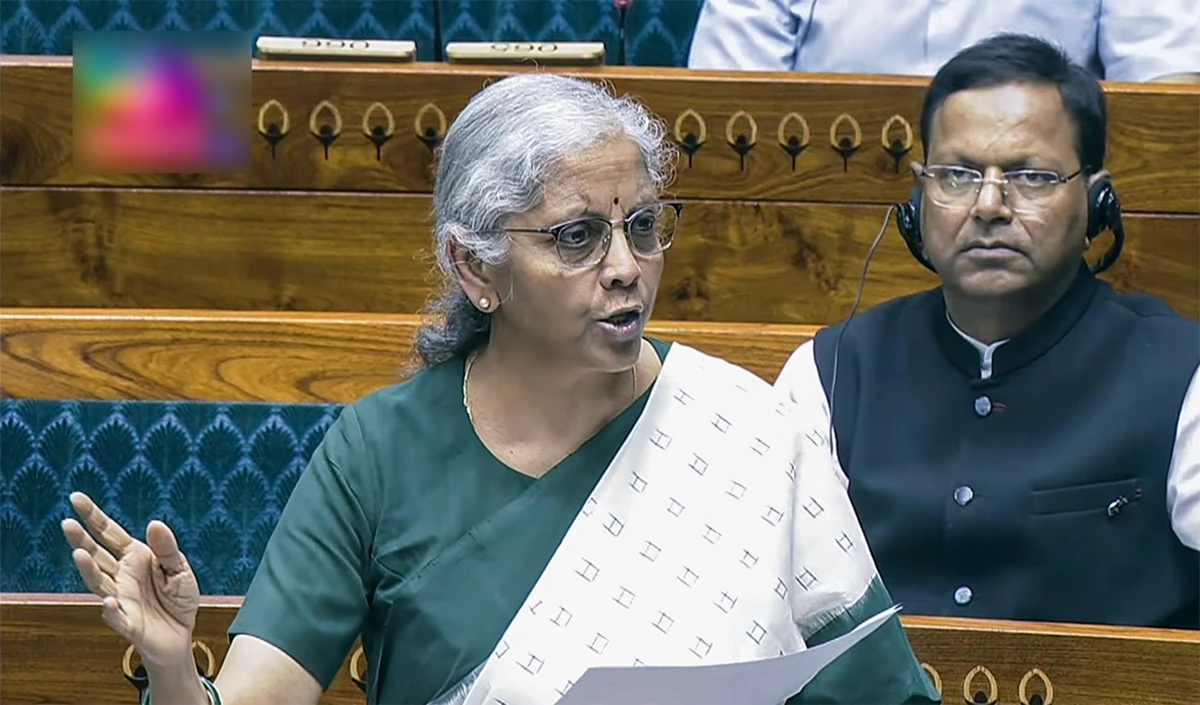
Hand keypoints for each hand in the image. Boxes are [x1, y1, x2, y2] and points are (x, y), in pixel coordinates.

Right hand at [61, 492, 199, 668]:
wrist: (180, 634)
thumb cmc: (178, 598)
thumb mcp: (180, 568)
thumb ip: (167, 549)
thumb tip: (154, 523)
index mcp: (134, 557)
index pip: (109, 533)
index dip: (93, 516)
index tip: (75, 498)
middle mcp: (121, 576)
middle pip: (96, 554)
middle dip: (81, 540)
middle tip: (67, 523)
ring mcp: (121, 598)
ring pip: (98, 582)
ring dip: (88, 569)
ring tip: (79, 554)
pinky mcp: (128, 623)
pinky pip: (116, 616)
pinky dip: (111, 609)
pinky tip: (108, 600)